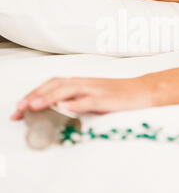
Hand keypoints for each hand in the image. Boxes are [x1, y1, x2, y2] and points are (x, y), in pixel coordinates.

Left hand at [10, 76, 153, 120]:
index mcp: (80, 83)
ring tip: (34, 106)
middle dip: (35, 96)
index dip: (33, 93)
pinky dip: (76, 103)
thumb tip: (54, 110)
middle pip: (55, 85)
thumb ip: (75, 100)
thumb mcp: (93, 96)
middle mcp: (85, 83)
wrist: (145, 90)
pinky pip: (90, 100)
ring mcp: (97, 90)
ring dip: (49, 97)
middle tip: (19, 109)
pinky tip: (64, 107)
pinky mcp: (108, 99)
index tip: (19, 108)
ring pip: (69, 90)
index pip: (51, 84)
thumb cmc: (118, 96)